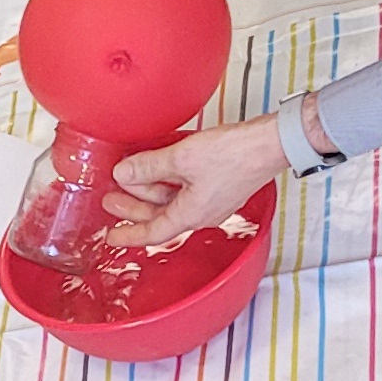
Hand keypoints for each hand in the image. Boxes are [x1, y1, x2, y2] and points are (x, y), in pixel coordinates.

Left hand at [103, 113, 287, 252]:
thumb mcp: (181, 158)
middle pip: (159, 216)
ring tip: (128, 177)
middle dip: (132, 208)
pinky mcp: (218, 186)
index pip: (152, 232)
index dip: (129, 235)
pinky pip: (184, 190)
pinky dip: (166, 182)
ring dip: (148, 191)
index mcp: (191, 215)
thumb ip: (148, 167)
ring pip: (171, 201)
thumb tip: (123, 173)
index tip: (112, 236)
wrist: (270, 143)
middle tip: (111, 198)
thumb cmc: (235, 154)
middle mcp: (202, 213)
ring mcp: (211, 200)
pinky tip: (157, 168)